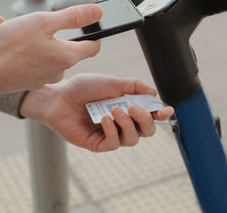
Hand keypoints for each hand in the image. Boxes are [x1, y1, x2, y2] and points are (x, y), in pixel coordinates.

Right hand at [0, 4, 102, 99]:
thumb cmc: (11, 46)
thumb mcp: (45, 22)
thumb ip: (73, 17)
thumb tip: (98, 12)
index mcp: (67, 57)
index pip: (93, 47)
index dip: (94, 34)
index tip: (88, 24)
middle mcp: (59, 71)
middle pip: (67, 48)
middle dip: (55, 32)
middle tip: (36, 22)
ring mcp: (43, 77)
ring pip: (46, 52)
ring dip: (35, 38)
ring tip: (15, 28)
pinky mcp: (28, 81)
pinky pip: (31, 59)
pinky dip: (23, 47)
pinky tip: (6, 35)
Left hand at [20, 74, 173, 151]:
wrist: (59, 96)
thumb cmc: (83, 88)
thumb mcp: (111, 82)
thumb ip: (133, 86)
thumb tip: (153, 92)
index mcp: (127, 107)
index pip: (149, 115)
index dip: (160, 114)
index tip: (167, 110)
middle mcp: (121, 123)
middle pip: (146, 131)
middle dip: (145, 120)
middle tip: (134, 107)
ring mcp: (110, 134)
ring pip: (132, 139)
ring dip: (128, 124)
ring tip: (115, 110)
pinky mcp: (97, 144)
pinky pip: (113, 143)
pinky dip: (112, 130)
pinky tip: (104, 119)